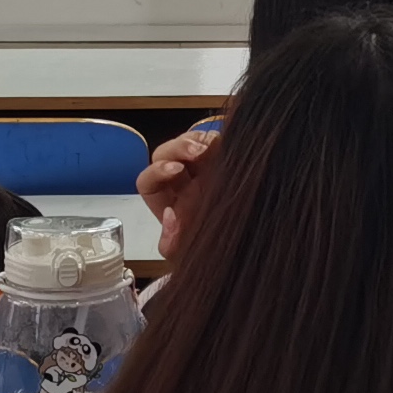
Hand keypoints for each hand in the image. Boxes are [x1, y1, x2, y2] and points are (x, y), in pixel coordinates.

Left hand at [137, 124, 219, 267]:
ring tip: (215, 144)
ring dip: (198, 139)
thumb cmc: (210, 253)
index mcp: (166, 201)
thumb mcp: (186, 254)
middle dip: (178, 148)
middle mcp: (181, 182)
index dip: (157, 171)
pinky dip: (219, 138)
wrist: (243, 251)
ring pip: (190, 143)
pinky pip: (215, 142)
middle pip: (166, 154)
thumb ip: (171, 242)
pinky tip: (227, 142)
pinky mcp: (224, 161)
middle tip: (198, 151)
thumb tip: (170, 215)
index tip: (175, 170)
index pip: (148, 180)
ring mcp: (203, 169)